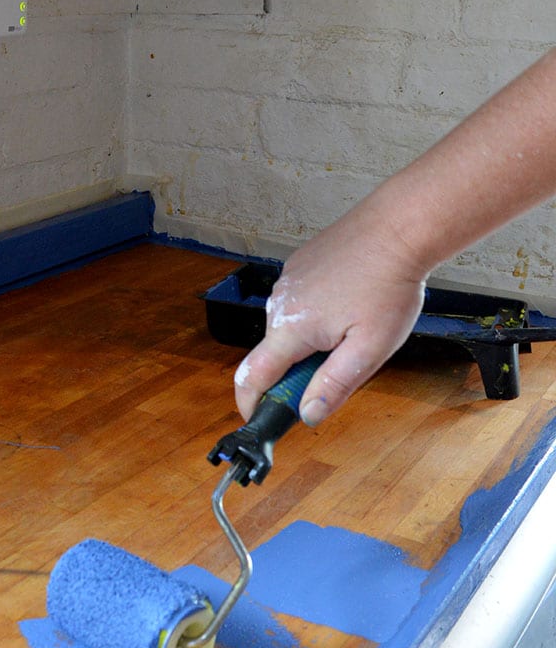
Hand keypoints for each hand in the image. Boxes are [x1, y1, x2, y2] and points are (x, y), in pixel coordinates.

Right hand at [233, 202, 426, 426]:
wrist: (397, 229)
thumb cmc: (389, 285)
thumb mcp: (369, 349)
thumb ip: (334, 385)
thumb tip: (308, 414)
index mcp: (291, 327)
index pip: (252, 376)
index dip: (251, 404)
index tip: (258, 418)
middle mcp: (279, 301)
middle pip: (275, 353)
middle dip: (300, 370)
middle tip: (345, 365)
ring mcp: (287, 279)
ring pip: (290, 326)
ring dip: (312, 340)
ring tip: (356, 325)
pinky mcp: (300, 263)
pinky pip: (299, 301)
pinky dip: (317, 312)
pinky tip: (351, 302)